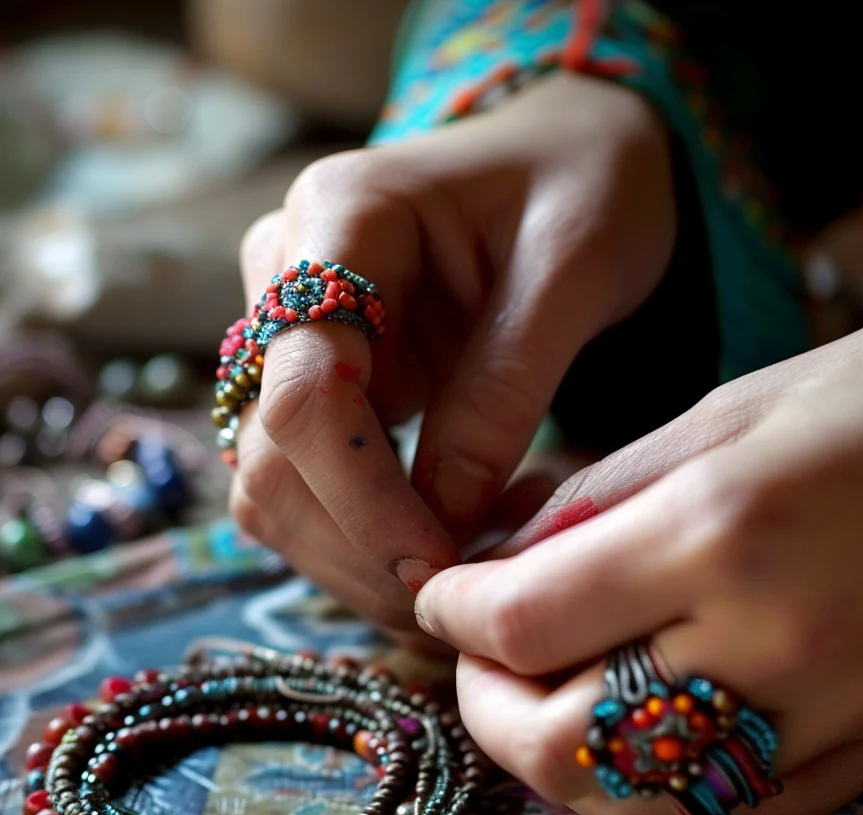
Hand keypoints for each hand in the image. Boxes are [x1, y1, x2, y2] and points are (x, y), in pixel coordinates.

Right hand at [229, 73, 674, 644]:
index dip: (363, 498)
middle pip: (271, 456)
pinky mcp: (319, 380)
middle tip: (458, 601)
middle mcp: (285, 276)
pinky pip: (308, 484)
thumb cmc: (584, 189)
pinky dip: (363, 539)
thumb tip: (440, 521)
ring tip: (462, 576)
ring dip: (353, 559)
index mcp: (340, 220)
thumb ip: (502, 391)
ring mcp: (290, 333)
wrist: (568, 159)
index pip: (304, 392)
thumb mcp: (573, 272)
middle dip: (357, 549)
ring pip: (272, 486)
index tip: (440, 565)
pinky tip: (445, 545)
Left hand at [415, 299, 862, 814]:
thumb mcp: (734, 407)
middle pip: (558, 741)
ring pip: (636, 806)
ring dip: (557, 764)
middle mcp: (766, 640)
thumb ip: (606, 491)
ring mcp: (825, 715)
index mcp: (719, 528)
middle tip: (480, 657)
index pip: (526, 619)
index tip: (441, 594)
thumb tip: (510, 549)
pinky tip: (642, 737)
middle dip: (486, 702)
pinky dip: (655, 793)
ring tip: (545, 700)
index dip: (456, 613)